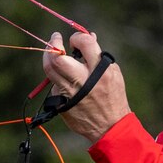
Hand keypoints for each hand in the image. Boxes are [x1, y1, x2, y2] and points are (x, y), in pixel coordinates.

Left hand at [41, 30, 128, 144]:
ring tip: (53, 53)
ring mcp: (69, 94)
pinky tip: (66, 82)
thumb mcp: (113, 73)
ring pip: (50, 71)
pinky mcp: (61, 104)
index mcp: (99, 71)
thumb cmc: (113, 97)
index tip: (74, 40)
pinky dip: (58, 80)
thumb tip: (88, 36)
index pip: (84, 43)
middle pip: (58, 58)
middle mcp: (82, 81)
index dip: (77, 37)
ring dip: (49, 58)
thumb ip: (98, 56)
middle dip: (53, 44)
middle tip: (55, 38)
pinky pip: (54, 86)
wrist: (110, 126)